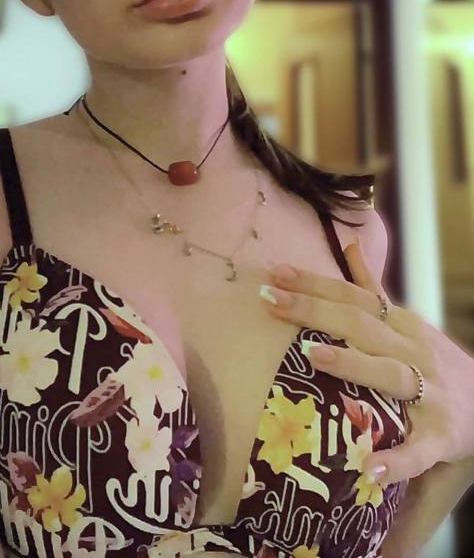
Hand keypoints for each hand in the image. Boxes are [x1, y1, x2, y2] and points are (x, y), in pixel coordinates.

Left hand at [261, 239, 473, 487]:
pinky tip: (369, 469)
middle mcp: (414, 351)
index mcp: (402, 324)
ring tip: (311, 357)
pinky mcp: (441, 436)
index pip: (353, 297)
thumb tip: (348, 243)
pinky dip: (396, 460)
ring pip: (390, 373)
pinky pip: (418, 450)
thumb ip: (373, 288)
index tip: (274, 274)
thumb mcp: (406, 321)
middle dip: (315, 311)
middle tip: (271, 301)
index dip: (314, 284)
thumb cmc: (434, 362)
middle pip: (362, 326)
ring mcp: (429, 393)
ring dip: (352, 365)